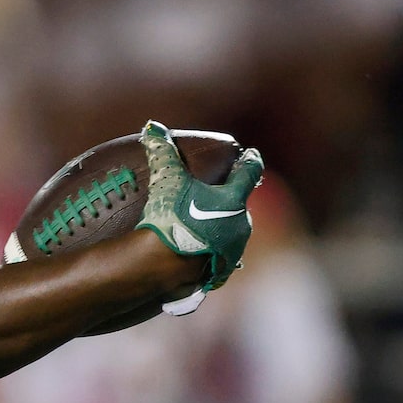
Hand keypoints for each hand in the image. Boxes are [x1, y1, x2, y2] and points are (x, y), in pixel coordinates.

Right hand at [133, 121, 263, 291]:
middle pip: (240, 206)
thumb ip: (162, 153)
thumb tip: (152, 127)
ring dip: (220, 230)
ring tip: (201, 229)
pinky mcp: (218, 275)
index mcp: (234, 199)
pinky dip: (208, 254)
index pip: (250, 171)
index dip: (249, 160)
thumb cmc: (172, 218)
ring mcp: (231, 253)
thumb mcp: (166, 180)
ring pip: (230, 235)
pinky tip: (193, 255)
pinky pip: (216, 260)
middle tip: (216, 197)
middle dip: (231, 201)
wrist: (167, 268)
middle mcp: (240, 225)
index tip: (249, 155)